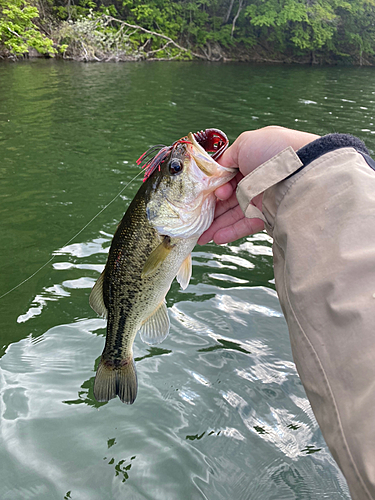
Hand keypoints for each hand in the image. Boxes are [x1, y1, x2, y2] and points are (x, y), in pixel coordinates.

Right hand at [198, 126, 319, 244]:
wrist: (304, 171)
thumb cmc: (276, 150)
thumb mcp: (245, 143)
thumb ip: (227, 157)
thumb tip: (216, 170)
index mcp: (250, 160)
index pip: (226, 176)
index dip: (213, 186)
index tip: (203, 194)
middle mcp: (256, 179)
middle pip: (227, 197)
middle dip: (210, 209)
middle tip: (195, 219)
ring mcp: (262, 198)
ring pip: (233, 214)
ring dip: (215, 225)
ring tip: (200, 236)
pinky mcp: (269, 215)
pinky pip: (246, 225)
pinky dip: (230, 232)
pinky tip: (215, 238)